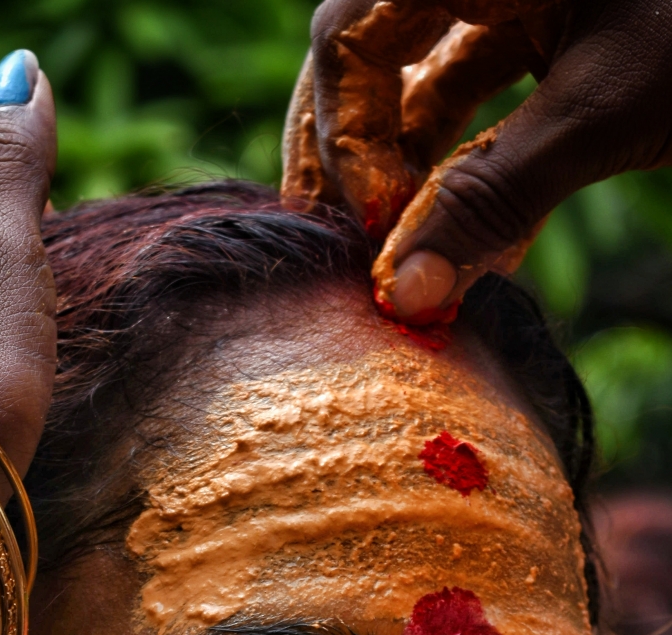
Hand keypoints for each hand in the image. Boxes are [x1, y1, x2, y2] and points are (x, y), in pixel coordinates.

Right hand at [283, 0, 671, 319]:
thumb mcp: (604, 111)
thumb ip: (494, 197)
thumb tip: (406, 297)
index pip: (355, 35)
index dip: (349, 135)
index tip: (376, 225)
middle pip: (369, 52)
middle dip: (353, 153)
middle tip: (338, 245)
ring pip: (419, 78)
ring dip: (406, 170)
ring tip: (401, 256)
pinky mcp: (551, 28)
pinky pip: (479, 94)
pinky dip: (468, 164)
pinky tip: (469, 241)